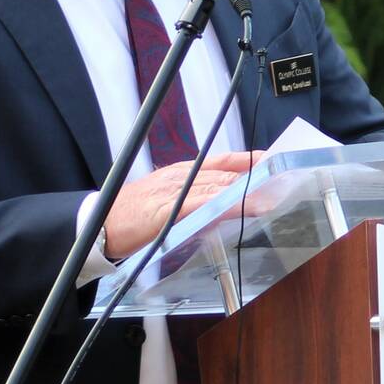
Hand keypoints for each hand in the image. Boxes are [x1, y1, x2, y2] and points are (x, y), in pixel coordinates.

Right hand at [102, 151, 264, 258]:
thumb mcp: (168, 202)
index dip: (248, 159)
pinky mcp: (167, 210)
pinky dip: (225, 204)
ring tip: (275, 195)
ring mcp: (175, 192)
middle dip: (256, 178)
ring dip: (248, 191)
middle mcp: (182, 177)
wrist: (99, 225)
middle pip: (226, 174)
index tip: (271, 158)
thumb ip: (194, 202)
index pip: (221, 161)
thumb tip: (220, 208)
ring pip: (218, 187)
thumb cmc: (132, 216)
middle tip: (284, 181)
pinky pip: (202, 205)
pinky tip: (243, 206)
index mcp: (181, 173)